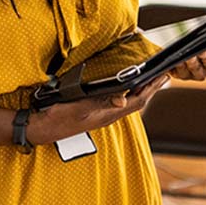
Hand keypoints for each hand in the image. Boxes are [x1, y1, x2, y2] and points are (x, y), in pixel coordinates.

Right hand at [27, 74, 169, 145]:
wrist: (42, 129)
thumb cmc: (59, 118)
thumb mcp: (79, 107)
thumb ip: (100, 102)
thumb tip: (123, 100)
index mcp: (109, 114)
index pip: (138, 101)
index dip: (152, 89)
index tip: (163, 77)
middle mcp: (109, 115)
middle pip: (137, 101)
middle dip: (151, 88)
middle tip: (163, 75)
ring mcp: (102, 114)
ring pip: (129, 102)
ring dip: (141, 90)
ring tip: (151, 79)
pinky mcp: (95, 112)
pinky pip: (118, 101)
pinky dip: (128, 92)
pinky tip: (126, 87)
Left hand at [168, 11, 205, 80]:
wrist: (176, 45)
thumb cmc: (198, 36)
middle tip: (201, 50)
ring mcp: (197, 72)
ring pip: (197, 70)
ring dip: (193, 63)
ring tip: (188, 55)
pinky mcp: (184, 75)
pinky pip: (182, 73)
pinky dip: (180, 66)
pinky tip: (177, 60)